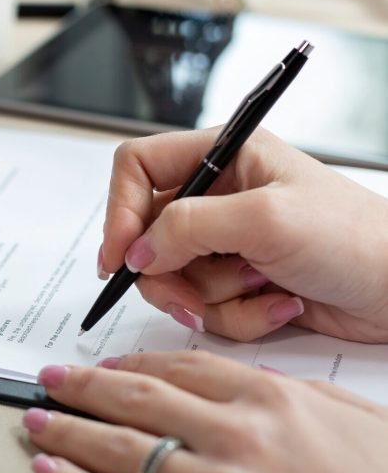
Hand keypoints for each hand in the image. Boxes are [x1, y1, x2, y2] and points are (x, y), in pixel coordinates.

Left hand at [25, 352, 387, 472]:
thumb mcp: (345, 418)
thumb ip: (290, 392)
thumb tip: (245, 381)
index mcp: (267, 398)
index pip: (179, 368)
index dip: (131, 365)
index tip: (104, 365)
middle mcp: (231, 434)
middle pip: (136, 397)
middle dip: (84, 385)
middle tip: (50, 378)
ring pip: (117, 446)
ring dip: (66, 429)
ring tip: (35, 418)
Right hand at [99, 128, 387, 341]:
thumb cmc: (353, 237)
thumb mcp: (265, 219)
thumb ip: (188, 226)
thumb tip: (135, 250)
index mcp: (225, 156)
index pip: (140, 167)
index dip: (119, 210)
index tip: (119, 258)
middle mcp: (221, 197)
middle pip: (148, 234)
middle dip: (170, 273)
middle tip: (192, 296)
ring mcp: (230, 243)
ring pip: (176, 279)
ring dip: (216, 296)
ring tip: (261, 286)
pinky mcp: (241, 282)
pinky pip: (209, 307)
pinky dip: (241, 315)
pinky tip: (282, 301)